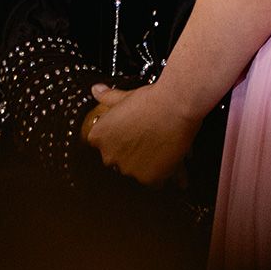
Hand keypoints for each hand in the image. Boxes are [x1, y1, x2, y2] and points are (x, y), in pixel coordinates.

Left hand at [83, 83, 197, 185]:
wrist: (174, 107)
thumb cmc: (150, 100)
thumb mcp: (124, 96)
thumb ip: (108, 97)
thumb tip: (96, 90)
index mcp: (98, 137)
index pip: (104, 145)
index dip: (120, 138)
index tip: (132, 132)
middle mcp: (109, 156)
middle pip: (119, 159)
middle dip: (132, 152)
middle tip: (147, 138)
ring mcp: (127, 169)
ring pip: (136, 170)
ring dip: (146, 163)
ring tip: (160, 146)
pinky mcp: (147, 178)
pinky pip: (153, 180)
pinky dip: (161, 172)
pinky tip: (169, 161)